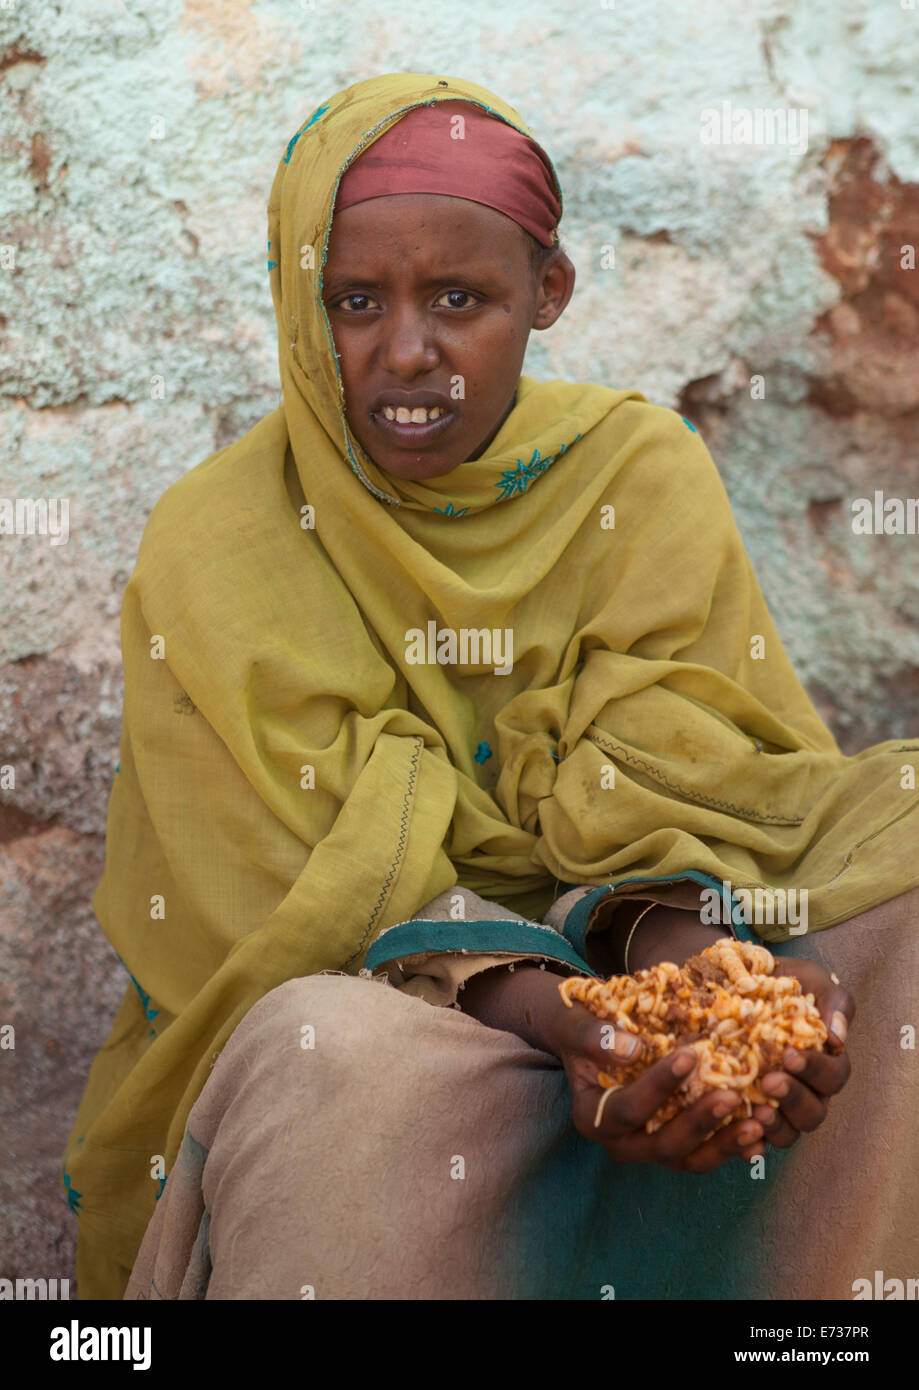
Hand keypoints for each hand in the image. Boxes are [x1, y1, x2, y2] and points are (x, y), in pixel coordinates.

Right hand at [549, 995, 768, 1171]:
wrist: (590, 1040)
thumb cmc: (581, 1028)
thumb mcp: (577, 1025)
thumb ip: (595, 1037)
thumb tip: (633, 1050)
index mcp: (592, 1118)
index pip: (628, 1109)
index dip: (658, 1087)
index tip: (689, 1056)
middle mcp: (621, 1143)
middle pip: (663, 1144)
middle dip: (700, 1122)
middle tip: (732, 1095)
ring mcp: (649, 1149)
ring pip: (689, 1159)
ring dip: (724, 1143)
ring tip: (758, 1122)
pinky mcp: (676, 1146)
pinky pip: (705, 1155)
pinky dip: (733, 1146)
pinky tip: (762, 1130)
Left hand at [747, 957, 853, 1149]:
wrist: (732, 981)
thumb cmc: (778, 981)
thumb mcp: (808, 977)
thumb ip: (832, 1000)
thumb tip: (837, 1036)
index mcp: (824, 1062)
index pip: (833, 1076)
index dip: (814, 1069)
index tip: (789, 1055)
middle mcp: (806, 1091)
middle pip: (813, 1112)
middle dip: (793, 1098)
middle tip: (768, 1081)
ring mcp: (777, 1108)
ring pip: (788, 1133)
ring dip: (775, 1127)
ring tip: (755, 1110)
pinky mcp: (746, 1117)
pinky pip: (754, 1142)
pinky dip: (750, 1145)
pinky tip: (741, 1143)